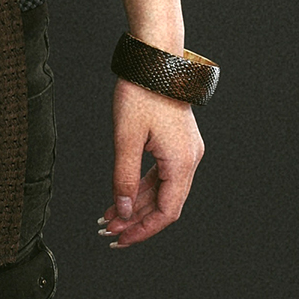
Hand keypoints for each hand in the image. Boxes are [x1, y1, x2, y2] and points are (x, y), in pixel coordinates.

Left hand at [99, 81, 203, 248]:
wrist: (155, 59)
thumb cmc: (141, 92)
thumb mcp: (126, 139)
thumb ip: (123, 178)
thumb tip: (122, 210)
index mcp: (182, 161)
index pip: (166, 211)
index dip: (143, 229)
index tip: (121, 239)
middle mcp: (189, 159)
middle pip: (165, 204)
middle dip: (136, 220)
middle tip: (108, 231)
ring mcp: (185, 151)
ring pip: (161, 190)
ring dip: (136, 205)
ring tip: (109, 216)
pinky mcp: (177, 143)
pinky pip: (161, 174)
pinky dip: (141, 187)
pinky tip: (122, 196)